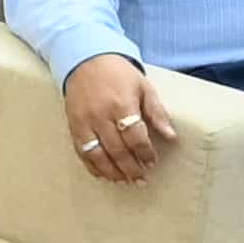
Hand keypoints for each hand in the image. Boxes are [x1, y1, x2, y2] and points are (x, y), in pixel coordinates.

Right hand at [64, 55, 175, 183]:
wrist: (85, 60)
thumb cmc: (118, 74)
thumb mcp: (143, 87)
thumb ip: (157, 112)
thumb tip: (171, 136)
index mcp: (121, 104)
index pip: (135, 136)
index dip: (145, 153)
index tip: (152, 162)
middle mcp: (100, 115)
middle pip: (117, 149)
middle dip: (131, 168)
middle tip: (141, 179)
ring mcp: (84, 122)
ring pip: (97, 155)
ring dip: (112, 172)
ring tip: (124, 182)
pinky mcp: (72, 126)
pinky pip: (81, 151)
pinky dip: (92, 166)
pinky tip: (103, 175)